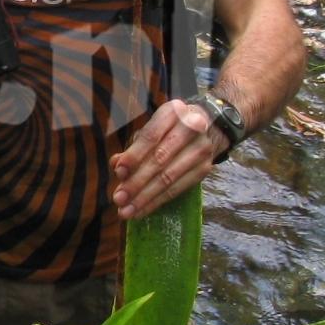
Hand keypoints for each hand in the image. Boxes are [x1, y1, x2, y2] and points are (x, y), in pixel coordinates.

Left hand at [109, 98, 223, 219]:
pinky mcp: (205, 168)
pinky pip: (178, 189)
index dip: (134, 155)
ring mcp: (201, 149)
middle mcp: (191, 128)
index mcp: (172, 113)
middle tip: (118, 198)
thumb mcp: (151, 130)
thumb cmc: (170, 129)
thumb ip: (133, 147)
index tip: (118, 172)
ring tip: (126, 211)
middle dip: (137, 181)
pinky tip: (142, 210)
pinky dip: (158, 201)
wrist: (209, 127)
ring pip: (169, 178)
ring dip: (145, 197)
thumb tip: (116, 164)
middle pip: (160, 159)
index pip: (151, 136)